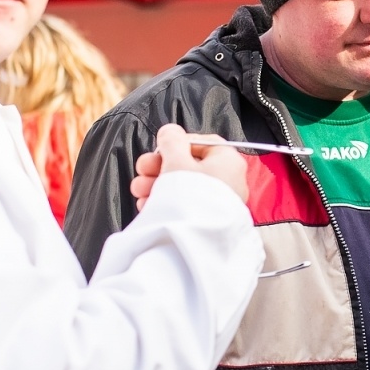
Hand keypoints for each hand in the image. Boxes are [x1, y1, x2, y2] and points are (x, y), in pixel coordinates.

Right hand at [130, 125, 249, 210]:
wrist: (194, 238)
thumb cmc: (190, 195)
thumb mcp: (176, 159)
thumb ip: (171, 140)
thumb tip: (171, 132)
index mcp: (228, 159)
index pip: (201, 143)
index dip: (175, 145)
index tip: (157, 152)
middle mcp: (229, 179)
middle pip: (190, 165)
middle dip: (159, 168)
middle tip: (141, 171)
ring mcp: (220, 202)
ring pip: (185, 186)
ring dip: (158, 185)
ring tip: (139, 191)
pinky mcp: (209, 219)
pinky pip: (187, 205)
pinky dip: (167, 202)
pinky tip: (148, 205)